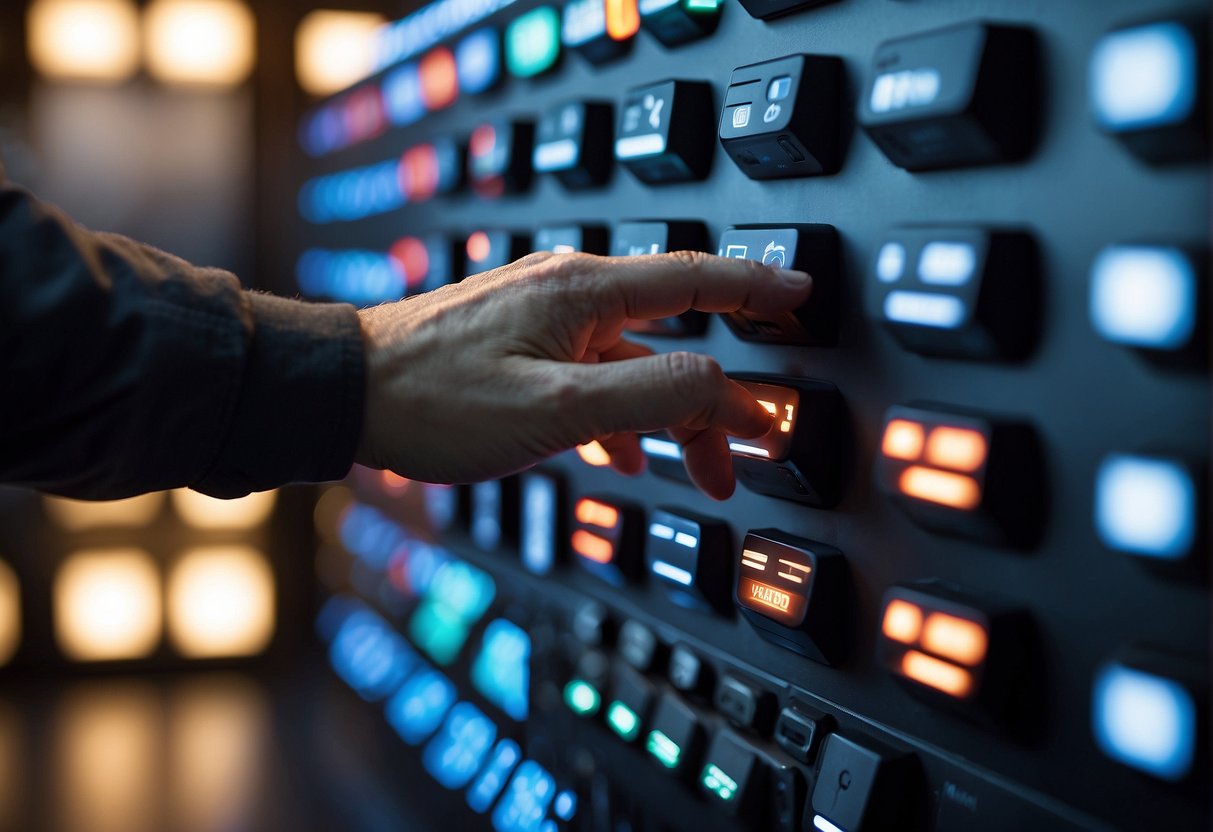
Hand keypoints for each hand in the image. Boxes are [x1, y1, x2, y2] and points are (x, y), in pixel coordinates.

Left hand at [354, 251, 812, 499]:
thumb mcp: (558, 409)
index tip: (805, 296)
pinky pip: (594, 373)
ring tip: (695, 473)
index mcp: (587, 292)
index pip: (699, 277)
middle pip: (673, 334)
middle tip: (746, 452)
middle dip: (717, 397)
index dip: (760, 288)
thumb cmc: (435, 401)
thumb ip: (653, 396)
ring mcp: (543, 317)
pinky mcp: (520, 343)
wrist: (344, 397)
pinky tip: (621, 452)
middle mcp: (570, 292)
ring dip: (670, 416)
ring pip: (634, 362)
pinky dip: (622, 413)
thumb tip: (729, 391)